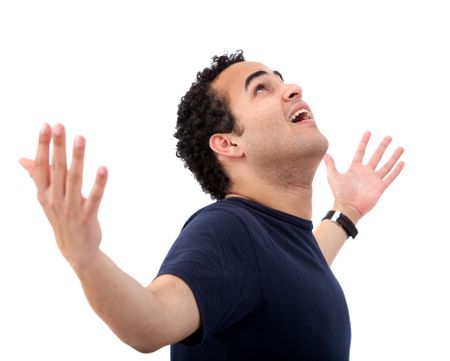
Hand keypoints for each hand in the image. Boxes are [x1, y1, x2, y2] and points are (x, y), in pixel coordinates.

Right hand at [19, 123, 107, 269]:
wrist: (74, 249)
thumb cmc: (61, 218)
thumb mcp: (46, 198)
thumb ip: (37, 176)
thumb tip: (22, 158)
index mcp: (44, 193)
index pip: (41, 165)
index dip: (43, 145)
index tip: (46, 125)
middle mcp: (55, 199)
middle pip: (56, 169)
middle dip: (57, 146)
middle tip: (60, 125)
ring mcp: (71, 208)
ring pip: (74, 179)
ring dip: (77, 158)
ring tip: (81, 138)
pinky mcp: (87, 216)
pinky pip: (94, 197)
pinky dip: (99, 183)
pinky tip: (103, 168)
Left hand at [323, 131, 403, 222]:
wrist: (347, 207)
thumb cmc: (339, 193)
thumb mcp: (333, 176)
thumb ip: (331, 165)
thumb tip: (325, 154)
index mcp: (355, 168)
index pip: (361, 152)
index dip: (364, 143)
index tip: (368, 132)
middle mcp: (366, 172)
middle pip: (376, 156)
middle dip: (382, 146)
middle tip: (389, 137)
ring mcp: (374, 179)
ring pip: (386, 165)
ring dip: (393, 156)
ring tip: (400, 147)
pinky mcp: (380, 187)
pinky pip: (390, 177)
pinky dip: (396, 170)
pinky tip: (402, 162)